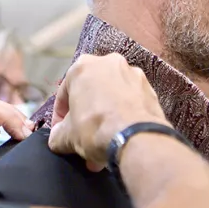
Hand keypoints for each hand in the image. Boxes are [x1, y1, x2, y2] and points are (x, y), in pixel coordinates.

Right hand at [48, 53, 168, 168]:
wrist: (136, 137)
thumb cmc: (94, 128)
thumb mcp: (65, 136)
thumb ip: (57, 134)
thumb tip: (59, 137)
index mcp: (83, 66)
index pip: (64, 93)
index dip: (60, 116)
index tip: (61, 132)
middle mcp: (110, 62)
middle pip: (91, 94)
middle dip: (86, 119)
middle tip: (83, 140)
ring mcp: (134, 74)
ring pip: (112, 98)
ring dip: (105, 119)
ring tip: (103, 145)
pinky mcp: (151, 89)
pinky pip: (131, 103)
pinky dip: (123, 118)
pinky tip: (120, 137)